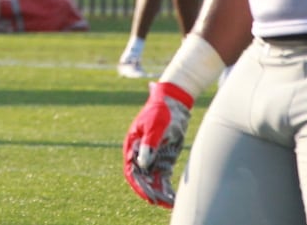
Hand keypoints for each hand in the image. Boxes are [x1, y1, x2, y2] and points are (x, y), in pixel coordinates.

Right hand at [123, 81, 193, 207]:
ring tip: (169, 203)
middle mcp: (140, 153)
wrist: (174, 103)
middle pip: (142, 178)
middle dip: (149, 191)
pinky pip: (163, 177)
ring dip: (159, 192)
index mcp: (133, 145)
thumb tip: (142, 163)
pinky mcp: (164, 159)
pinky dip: (167, 187)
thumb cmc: (161, 112)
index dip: (138, 185)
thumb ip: (148, 144)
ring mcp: (152, 157)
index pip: (132, 170)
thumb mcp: (155, 127)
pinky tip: (173, 198)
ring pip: (153, 180)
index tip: (148, 195)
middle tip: (159, 202)